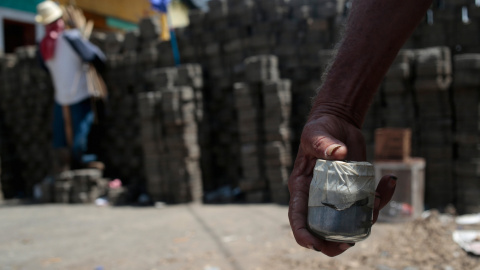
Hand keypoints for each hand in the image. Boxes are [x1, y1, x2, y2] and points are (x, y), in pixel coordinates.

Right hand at [288, 114, 396, 256]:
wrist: (338, 125)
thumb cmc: (320, 129)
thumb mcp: (315, 133)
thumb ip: (322, 143)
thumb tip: (338, 153)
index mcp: (302, 189)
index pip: (298, 217)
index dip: (303, 234)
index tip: (314, 244)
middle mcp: (319, 198)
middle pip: (322, 230)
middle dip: (334, 243)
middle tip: (349, 244)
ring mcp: (339, 198)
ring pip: (351, 222)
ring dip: (367, 219)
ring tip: (379, 198)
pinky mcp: (356, 191)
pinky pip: (369, 203)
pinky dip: (383, 196)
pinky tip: (390, 179)